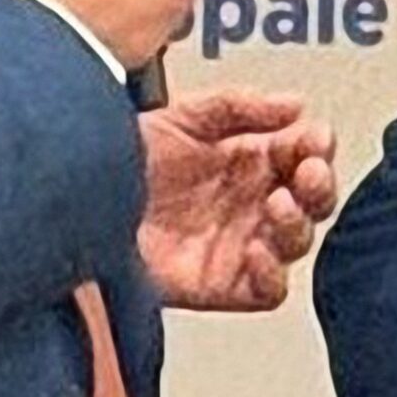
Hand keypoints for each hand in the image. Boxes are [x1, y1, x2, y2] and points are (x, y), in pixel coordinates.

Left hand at [138, 89, 338, 310]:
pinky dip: (272, 274)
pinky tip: (257, 249)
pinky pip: (267, 291)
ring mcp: (239, 244)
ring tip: (278, 203)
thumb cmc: (121, 158)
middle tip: (308, 170)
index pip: (304, 153)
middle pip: (312, 200)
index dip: (316, 145)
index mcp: (249, 159)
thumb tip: (294, 105)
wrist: (76, 198)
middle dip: (320, 184)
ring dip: (299, 223)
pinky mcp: (221, 285)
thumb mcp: (183, 116)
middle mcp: (251, 202)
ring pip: (297, 242)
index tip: (315, 137)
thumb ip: (238, 106)